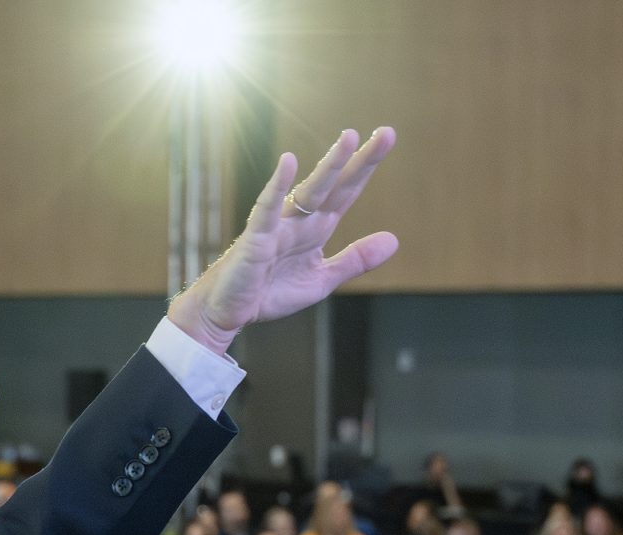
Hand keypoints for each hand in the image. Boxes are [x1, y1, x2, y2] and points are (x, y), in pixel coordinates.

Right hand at [167, 129, 397, 355]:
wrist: (228, 312)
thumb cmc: (269, 292)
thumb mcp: (322, 279)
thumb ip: (355, 259)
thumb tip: (394, 239)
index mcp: (316, 229)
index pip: (346, 192)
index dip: (366, 167)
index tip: (386, 137)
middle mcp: (299, 221)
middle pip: (334, 186)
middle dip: (358, 160)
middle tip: (387, 133)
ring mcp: (278, 227)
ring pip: (308, 192)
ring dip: (329, 166)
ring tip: (349, 139)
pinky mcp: (255, 239)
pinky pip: (267, 210)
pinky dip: (277, 187)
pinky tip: (288, 163)